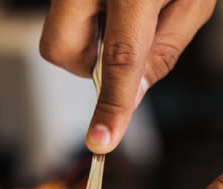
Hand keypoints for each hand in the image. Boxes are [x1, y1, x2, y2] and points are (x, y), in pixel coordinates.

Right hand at [39, 0, 214, 152]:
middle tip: (119, 49)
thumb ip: (164, 51)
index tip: (101, 140)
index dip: (110, 105)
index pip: (118, 59)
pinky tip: (118, 3)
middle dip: (85, 66)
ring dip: (88, 41)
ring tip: (127, 15)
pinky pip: (66, 14)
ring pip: (58, 33)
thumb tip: (130, 95)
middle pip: (60, 49)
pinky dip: (90, 21)